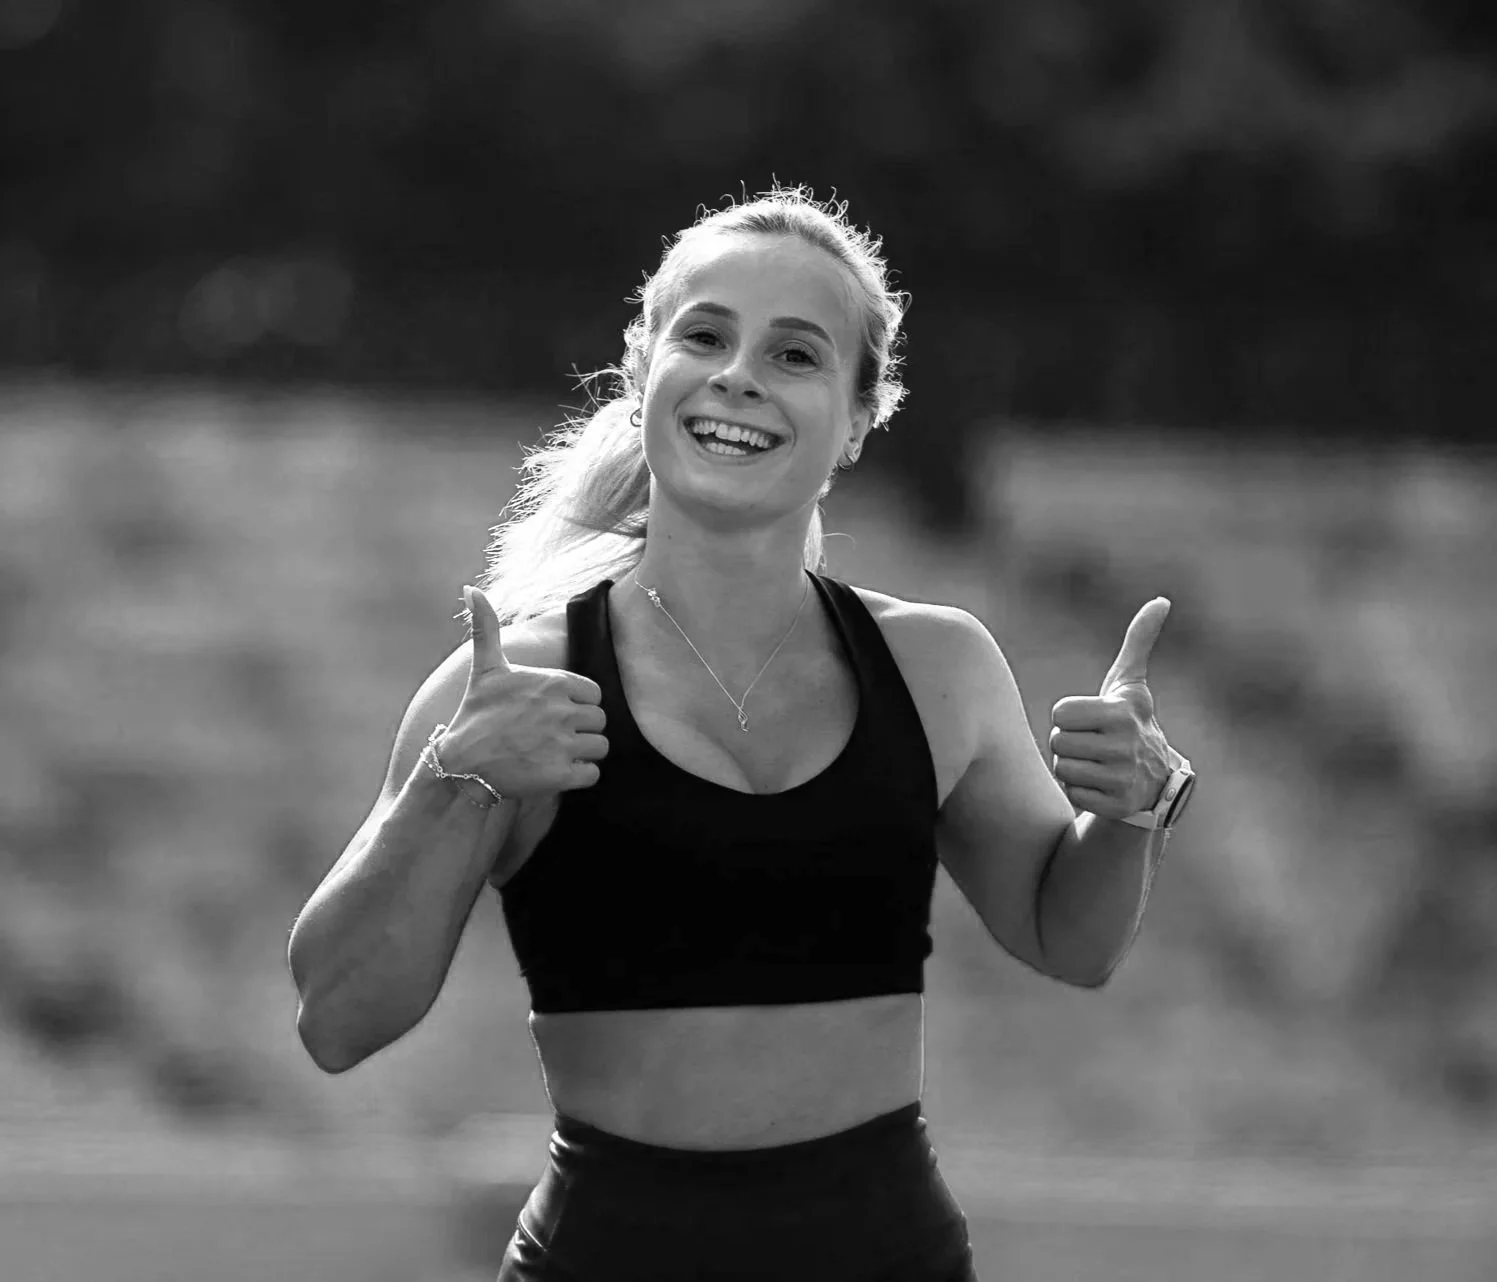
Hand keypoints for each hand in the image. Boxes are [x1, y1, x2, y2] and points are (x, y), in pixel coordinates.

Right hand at [440, 585, 608, 797]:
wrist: (460, 763)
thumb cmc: (476, 713)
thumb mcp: (485, 668)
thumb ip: (486, 628)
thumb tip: (470, 589)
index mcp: (553, 682)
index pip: (594, 693)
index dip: (579, 704)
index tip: (556, 712)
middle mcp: (562, 710)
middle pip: (600, 720)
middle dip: (582, 729)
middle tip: (555, 736)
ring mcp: (562, 743)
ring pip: (600, 746)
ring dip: (584, 752)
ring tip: (556, 754)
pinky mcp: (561, 774)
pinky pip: (593, 773)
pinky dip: (580, 775)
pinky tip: (557, 771)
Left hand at [1048, 597, 1176, 819]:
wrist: (1155, 782)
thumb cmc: (1130, 723)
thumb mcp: (1131, 684)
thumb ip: (1139, 642)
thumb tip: (1161, 600)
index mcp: (1122, 713)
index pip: (1060, 714)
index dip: (1070, 716)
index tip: (1093, 720)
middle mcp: (1126, 746)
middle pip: (1058, 742)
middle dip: (1070, 742)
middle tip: (1095, 744)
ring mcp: (1123, 779)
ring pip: (1062, 768)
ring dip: (1073, 767)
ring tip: (1098, 763)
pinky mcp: (1116, 806)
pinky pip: (1071, 793)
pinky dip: (1080, 790)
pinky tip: (1101, 784)